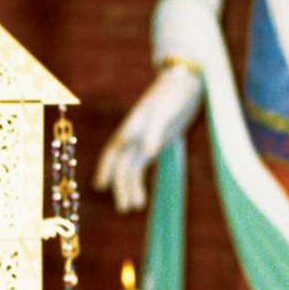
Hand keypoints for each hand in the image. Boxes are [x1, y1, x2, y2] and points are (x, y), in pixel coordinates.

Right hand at [94, 65, 205, 211]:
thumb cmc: (174, 93)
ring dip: (132, 187)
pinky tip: (141, 195)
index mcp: (132, 126)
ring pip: (132, 167)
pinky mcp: (158, 141)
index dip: (107, 168)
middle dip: (122, 186)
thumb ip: (156, 132)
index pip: (115, 151)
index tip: (101, 187)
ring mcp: (145, 138)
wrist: (187, 81)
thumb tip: (148, 153)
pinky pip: (144, 163)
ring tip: (133, 208)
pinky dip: (141, 179)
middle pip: (124, 164)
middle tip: (125, 209)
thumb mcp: (166, 112)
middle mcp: (135, 135)